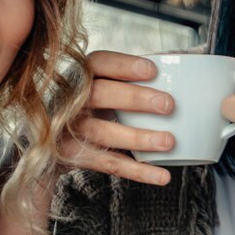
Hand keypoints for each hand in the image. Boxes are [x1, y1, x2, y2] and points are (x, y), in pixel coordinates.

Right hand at [62, 50, 176, 186]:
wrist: (49, 143)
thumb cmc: (89, 107)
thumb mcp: (100, 86)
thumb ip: (130, 75)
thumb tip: (184, 57)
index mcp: (80, 75)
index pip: (99, 63)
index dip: (125, 65)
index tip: (153, 70)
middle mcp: (70, 100)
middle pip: (100, 95)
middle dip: (134, 98)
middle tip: (168, 104)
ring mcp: (68, 130)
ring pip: (103, 133)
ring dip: (138, 138)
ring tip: (169, 142)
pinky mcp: (72, 157)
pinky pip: (108, 164)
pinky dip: (138, 172)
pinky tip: (162, 176)